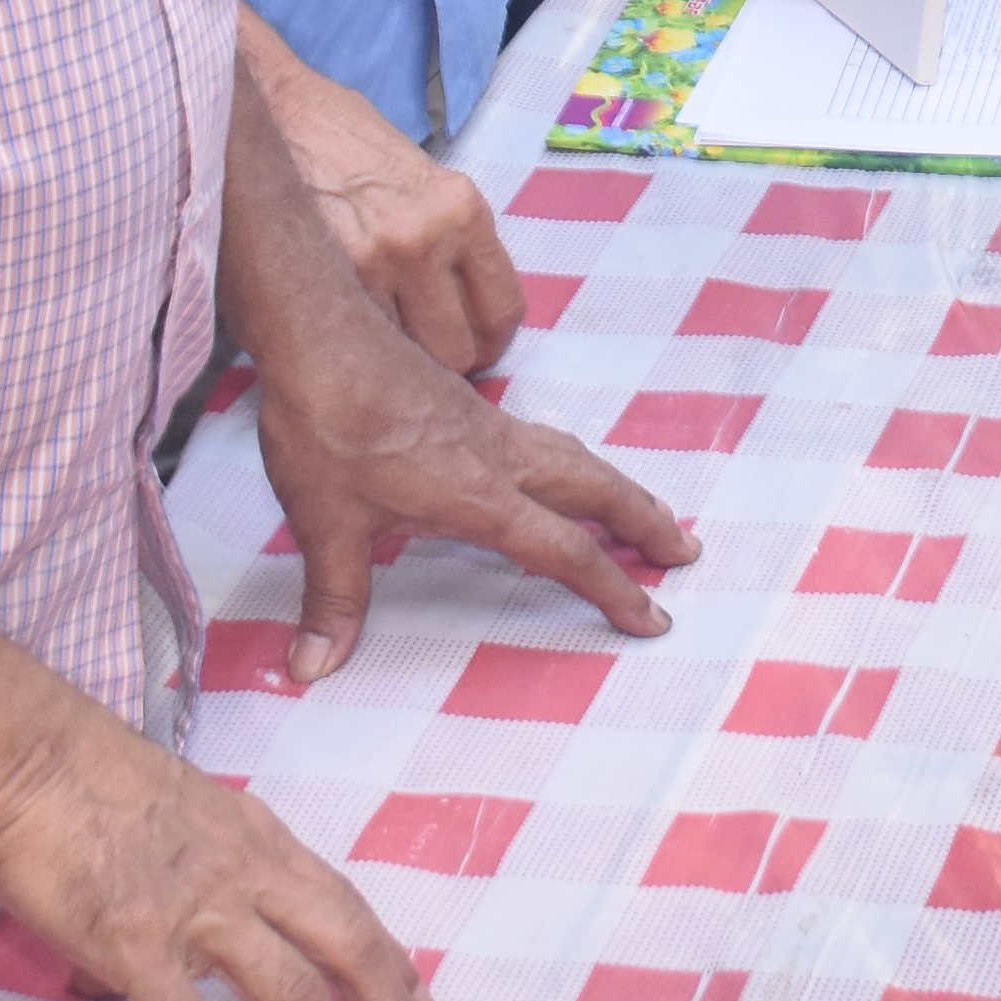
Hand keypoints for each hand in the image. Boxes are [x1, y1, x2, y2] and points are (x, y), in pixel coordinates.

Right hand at [0, 697, 441, 1000]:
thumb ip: (192, 873)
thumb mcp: (173, 814)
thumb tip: (178, 934)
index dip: (387, 955)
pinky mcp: (140, 943)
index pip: (342, 902)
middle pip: (347, 945)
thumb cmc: (78, 775)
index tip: (421, 999)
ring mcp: (200, 909)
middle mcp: (247, 871)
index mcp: (256, 836)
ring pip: (294, 993)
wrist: (26, 752)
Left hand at [224, 158, 699, 672]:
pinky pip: (545, 438)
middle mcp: (499, 456)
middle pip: (597, 489)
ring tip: (645, 510)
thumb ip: (333, 598)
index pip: (566, 551)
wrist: (318, 334)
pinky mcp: (468, 404)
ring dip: (617, 487)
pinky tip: (560, 469)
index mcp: (480, 495)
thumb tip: (314, 667)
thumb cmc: (324, 428)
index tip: (653, 618)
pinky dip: (575, 461)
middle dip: (645, 523)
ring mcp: (488, 425)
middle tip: (686, 551)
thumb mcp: (326, 524)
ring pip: (575, 457)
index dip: (613, 589)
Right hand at [255, 59, 523, 375]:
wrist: (277, 111)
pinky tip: (343, 335)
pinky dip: (352, 347)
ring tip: (381, 351)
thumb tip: (463, 311)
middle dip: (445, 364)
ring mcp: (375, 261)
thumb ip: (449, 242)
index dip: (490, 342)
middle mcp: (427, 237)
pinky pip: (357, 340)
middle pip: (459, 351)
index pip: (503, 310)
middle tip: (424, 356)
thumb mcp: (423, 180)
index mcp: (463, 210)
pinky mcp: (326, 274)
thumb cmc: (348, 141)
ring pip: (408, 359)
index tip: (473, 346)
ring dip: (396, 363)